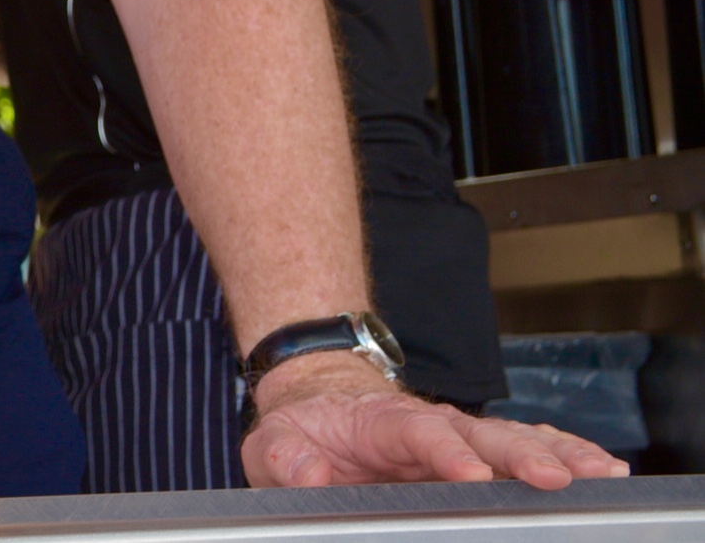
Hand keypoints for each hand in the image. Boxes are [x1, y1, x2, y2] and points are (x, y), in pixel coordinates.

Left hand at [243, 351, 627, 489]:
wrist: (320, 400)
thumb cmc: (302, 429)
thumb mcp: (275, 442)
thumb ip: (286, 457)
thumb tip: (307, 475)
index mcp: (382, 421)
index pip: (418, 432)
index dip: (446, 453)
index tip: (472, 475)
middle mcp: (431, 424)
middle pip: (482, 434)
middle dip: (521, 454)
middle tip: (556, 477)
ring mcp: (461, 439)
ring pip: (516, 440)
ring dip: (559, 453)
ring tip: (603, 473)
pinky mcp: (479, 456)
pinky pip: (525, 452)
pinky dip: (564, 455)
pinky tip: (603, 472)